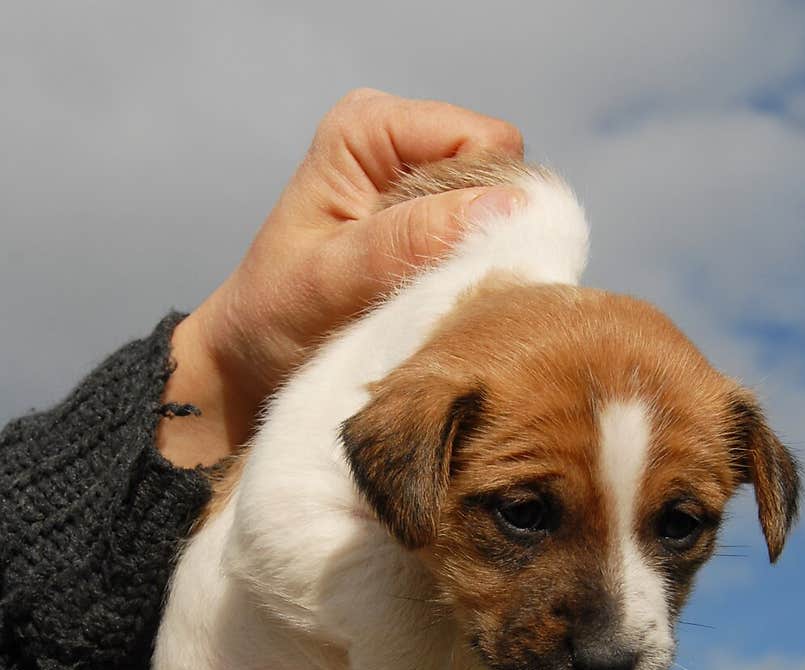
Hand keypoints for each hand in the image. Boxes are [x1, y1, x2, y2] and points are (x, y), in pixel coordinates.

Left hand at [159, 89, 522, 467]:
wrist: (253, 360)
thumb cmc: (274, 318)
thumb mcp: (333, 282)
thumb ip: (409, 242)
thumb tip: (504, 208)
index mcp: (369, 128)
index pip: (483, 143)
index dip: (486, 206)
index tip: (446, 268)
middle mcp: (401, 141)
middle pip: (502, 173)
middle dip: (484, 235)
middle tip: (430, 291)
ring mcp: (421, 183)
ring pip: (503, 212)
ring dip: (480, 262)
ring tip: (425, 301)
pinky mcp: (433, 226)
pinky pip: (490, 243)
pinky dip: (474, 278)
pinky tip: (434, 304)